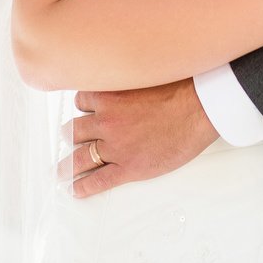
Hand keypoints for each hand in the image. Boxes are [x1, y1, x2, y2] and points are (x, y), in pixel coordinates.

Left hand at [61, 77, 217, 197]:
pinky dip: (83, 187)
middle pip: (76, 130)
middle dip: (71, 135)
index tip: (84, 111)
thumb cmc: (182, 87)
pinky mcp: (128, 167)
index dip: (84, 107)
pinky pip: (98, 181)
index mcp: (110, 95)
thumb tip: (127, 79)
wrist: (199, 108)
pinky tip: (76, 190)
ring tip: (62, 171)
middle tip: (69, 139)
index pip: (82, 100)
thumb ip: (130, 80)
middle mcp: (107, 120)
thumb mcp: (148, 73)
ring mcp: (116, 146)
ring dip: (68, 165)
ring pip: (80, 157)